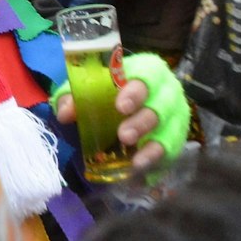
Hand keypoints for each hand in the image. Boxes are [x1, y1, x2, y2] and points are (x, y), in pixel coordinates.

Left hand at [54, 57, 183, 175]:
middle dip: (142, 122)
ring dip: (152, 146)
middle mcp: (166, 92)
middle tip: (123, 136)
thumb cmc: (108, 93)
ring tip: (135, 160)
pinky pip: (171, 152)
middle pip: (161, 105)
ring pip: (171, 130)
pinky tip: (140, 168)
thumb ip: (73, 96)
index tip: (120, 107)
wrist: (124, 109)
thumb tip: (65, 113)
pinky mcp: (176, 139)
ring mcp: (174, 117)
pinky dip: (155, 161)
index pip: (147, 74)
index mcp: (146, 71)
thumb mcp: (88, 90)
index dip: (136, 91)